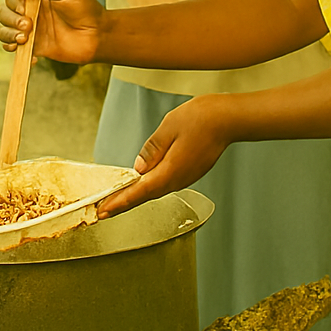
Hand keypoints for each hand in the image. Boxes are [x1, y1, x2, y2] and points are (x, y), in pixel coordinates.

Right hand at [0, 0, 107, 63]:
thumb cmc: (86, 10)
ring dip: (8, 34)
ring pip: (4, 31)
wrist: (99, 35)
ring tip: (24, 39)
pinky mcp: (35, 48)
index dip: (14, 3)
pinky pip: (15, 50)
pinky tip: (28, 51)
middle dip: (10, 19)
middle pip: (3, 13)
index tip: (24, 8)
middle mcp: (30, 13)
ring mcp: (31, 31)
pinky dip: (14, 51)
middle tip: (28, 25)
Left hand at [96, 93, 234, 217]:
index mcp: (171, 171)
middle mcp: (179, 179)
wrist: (228, 119)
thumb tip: (139, 168)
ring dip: (136, 196)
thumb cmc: (200, 120)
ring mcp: (186, 177)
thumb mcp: (168, 128)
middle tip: (103, 211)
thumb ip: (152, 150)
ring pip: (156, 190)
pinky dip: (149, 187)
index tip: (104, 211)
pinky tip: (142, 184)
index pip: (139, 192)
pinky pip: (165, 183)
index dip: (120, 202)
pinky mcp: (190, 172)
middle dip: (123, 203)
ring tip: (117, 200)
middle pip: (146, 195)